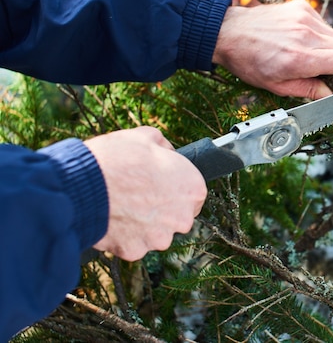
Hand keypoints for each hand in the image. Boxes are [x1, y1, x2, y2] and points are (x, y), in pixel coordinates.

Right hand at [84, 127, 206, 260]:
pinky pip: (132, 244)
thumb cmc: (117, 157)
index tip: (162, 185)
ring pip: (154, 233)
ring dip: (142, 224)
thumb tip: (167, 152)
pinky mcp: (135, 251)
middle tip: (138, 195)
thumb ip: (164, 148)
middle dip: (160, 209)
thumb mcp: (147, 137)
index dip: (176, 188)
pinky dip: (123, 235)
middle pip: (176, 216)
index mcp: (193, 189)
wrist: (84, 183)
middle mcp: (182, 218)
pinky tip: (111, 218)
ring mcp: (159, 238)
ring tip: (122, 205)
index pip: (193, 194)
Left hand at [213, 0, 332, 98]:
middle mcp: (306, 34)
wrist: (229, 33)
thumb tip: (329, 94)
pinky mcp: (300, 7)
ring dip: (332, 49)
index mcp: (301, 57)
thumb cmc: (249, 62)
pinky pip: (324, 24)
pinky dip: (321, 35)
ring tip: (312, 57)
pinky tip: (304, 42)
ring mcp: (304, 18)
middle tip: (328, 72)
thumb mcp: (277, 86)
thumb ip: (308, 90)